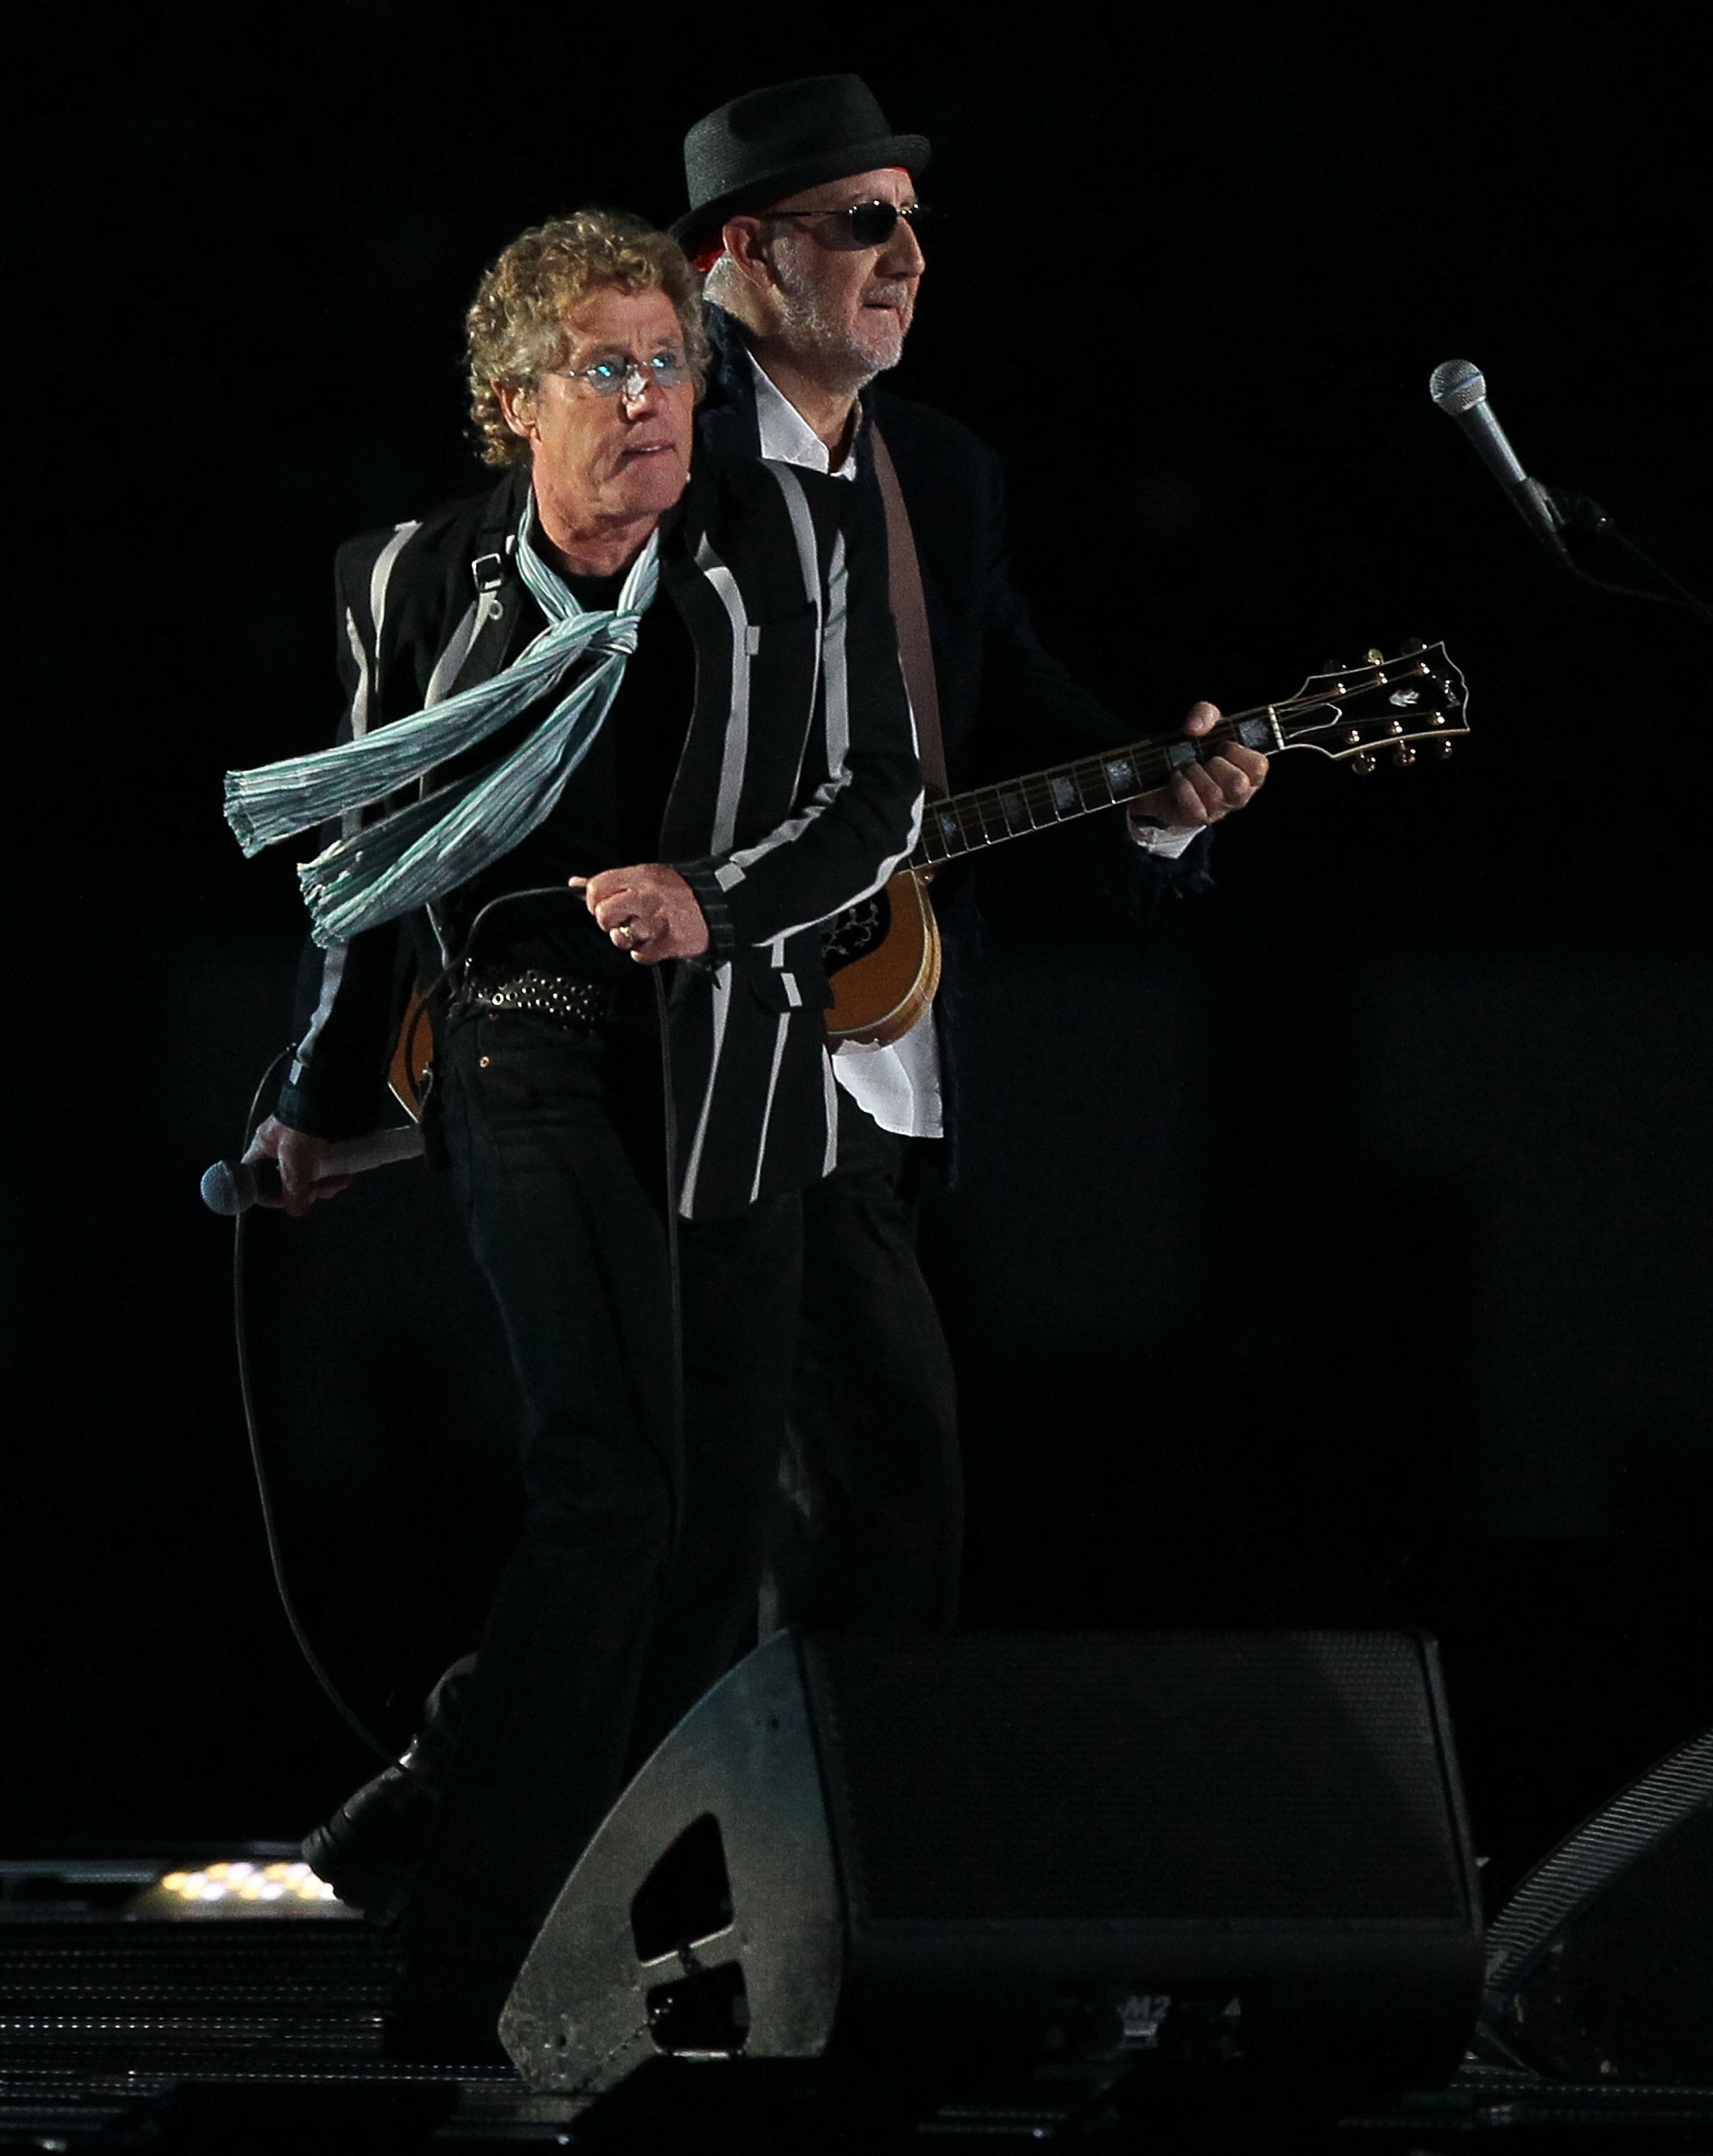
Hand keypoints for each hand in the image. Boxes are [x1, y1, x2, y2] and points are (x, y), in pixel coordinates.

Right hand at [243, 1115, 352, 1216]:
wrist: (332, 1099)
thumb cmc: (304, 1124)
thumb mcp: (294, 1161)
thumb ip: (293, 1188)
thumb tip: (295, 1210)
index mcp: (264, 1147)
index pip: (255, 1177)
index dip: (268, 1194)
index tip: (285, 1203)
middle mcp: (281, 1146)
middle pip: (289, 1180)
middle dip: (307, 1190)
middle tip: (319, 1191)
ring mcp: (304, 1145)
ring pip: (311, 1175)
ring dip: (326, 1184)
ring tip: (337, 1183)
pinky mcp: (324, 1143)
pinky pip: (327, 1166)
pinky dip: (336, 1173)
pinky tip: (345, 1176)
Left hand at [570, 863, 710, 963]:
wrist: (713, 905)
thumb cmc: (676, 891)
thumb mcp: (643, 875)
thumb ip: (609, 880)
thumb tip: (575, 883)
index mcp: (638, 877)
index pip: (596, 888)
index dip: (592, 900)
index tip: (600, 905)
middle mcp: (645, 898)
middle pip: (603, 914)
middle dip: (605, 922)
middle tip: (617, 921)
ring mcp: (655, 922)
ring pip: (619, 938)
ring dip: (626, 938)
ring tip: (639, 930)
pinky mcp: (665, 943)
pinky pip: (639, 955)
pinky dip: (643, 952)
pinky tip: (653, 940)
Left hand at [1132, 701, 1268, 828]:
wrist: (1166, 776)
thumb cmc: (1198, 751)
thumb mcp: (1206, 725)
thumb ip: (1206, 714)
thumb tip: (1195, 728)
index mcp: (1250, 771)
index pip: (1258, 766)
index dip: (1237, 753)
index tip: (1223, 746)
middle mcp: (1240, 794)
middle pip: (1237, 783)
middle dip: (1215, 765)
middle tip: (1204, 760)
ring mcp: (1221, 809)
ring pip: (1214, 794)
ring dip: (1194, 774)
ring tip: (1187, 768)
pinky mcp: (1199, 818)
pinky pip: (1194, 806)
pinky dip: (1182, 787)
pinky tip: (1178, 778)